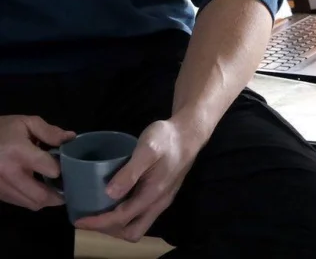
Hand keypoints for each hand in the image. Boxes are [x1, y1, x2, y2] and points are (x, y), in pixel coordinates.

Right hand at [0, 115, 74, 209]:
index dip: (64, 170)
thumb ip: (49, 131)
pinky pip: (17, 203)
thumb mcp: (26, 123)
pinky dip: (30, 200)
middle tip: (69, 188)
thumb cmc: (0, 130)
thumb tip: (71, 138)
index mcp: (18, 152)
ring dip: (45, 200)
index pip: (49, 170)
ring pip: (29, 204)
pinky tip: (36, 189)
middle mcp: (8, 174)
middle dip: (58, 196)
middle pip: (40, 196)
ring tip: (54, 189)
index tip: (72, 167)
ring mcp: (0, 187)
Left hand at [74, 118, 204, 242]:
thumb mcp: (148, 149)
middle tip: (91, 217)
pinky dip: (125, 215)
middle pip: (131, 232)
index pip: (121, 218)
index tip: (78, 220)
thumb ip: (130, 172)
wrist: (190, 132)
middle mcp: (158, 203)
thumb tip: (109, 194)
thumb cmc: (167, 138)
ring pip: (137, 225)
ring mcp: (161, 200)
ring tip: (100, 211)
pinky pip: (141, 214)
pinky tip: (116, 199)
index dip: (98, 223)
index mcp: (153, 194)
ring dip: (117, 224)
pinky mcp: (162, 193)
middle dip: (108, 230)